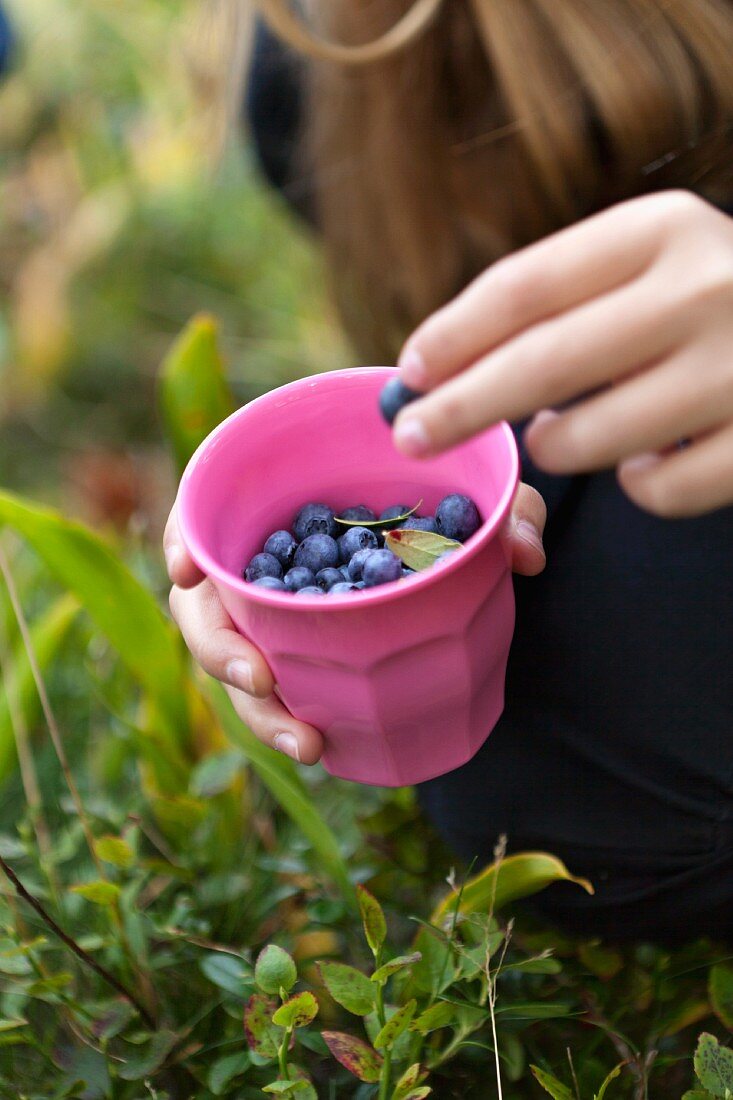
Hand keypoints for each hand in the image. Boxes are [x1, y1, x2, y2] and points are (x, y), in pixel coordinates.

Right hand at [164, 489, 545, 763]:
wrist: (458, 538)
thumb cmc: (451, 496)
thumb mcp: (486, 495)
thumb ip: (509, 511)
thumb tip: (523, 555)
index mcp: (282, 501)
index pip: (207, 509)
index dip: (184, 537)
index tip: (186, 569)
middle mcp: (266, 563)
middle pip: (209, 606)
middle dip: (219, 648)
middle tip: (260, 679)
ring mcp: (279, 616)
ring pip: (240, 665)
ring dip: (261, 709)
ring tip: (309, 743)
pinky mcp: (304, 660)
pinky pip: (281, 692)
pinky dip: (288, 719)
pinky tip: (322, 744)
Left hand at [393, 190, 732, 517]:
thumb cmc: (715, 302)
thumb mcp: (653, 263)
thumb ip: (563, 299)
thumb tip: (437, 367)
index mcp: (661, 229)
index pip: (526, 285)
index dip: (453, 335)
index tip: (409, 371)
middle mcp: (702, 288)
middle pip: (541, 364)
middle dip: (461, 408)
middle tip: (411, 437)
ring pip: (588, 440)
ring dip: (558, 447)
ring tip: (571, 430)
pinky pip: (653, 491)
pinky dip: (637, 484)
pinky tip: (653, 455)